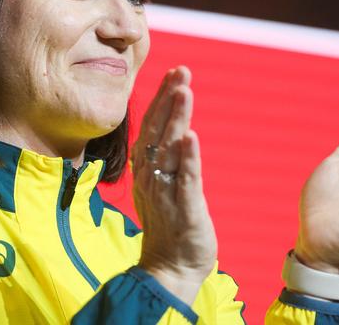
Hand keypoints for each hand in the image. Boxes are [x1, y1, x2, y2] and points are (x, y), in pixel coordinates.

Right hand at [131, 66, 216, 303]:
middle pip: (158, 130)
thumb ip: (165, 156)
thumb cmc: (169, 222)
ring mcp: (165, 191)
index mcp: (146, 167)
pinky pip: (185, 180)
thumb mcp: (162, 183)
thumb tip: (173, 129)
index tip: (174, 73)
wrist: (170, 267)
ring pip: (169, 149)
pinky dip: (188, 158)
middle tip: (181, 71)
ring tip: (184, 92)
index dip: (162, 99)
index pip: (152, 125)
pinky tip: (191, 137)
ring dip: (176, 119)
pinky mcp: (183, 209)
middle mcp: (150, 175)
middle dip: (169, 99)